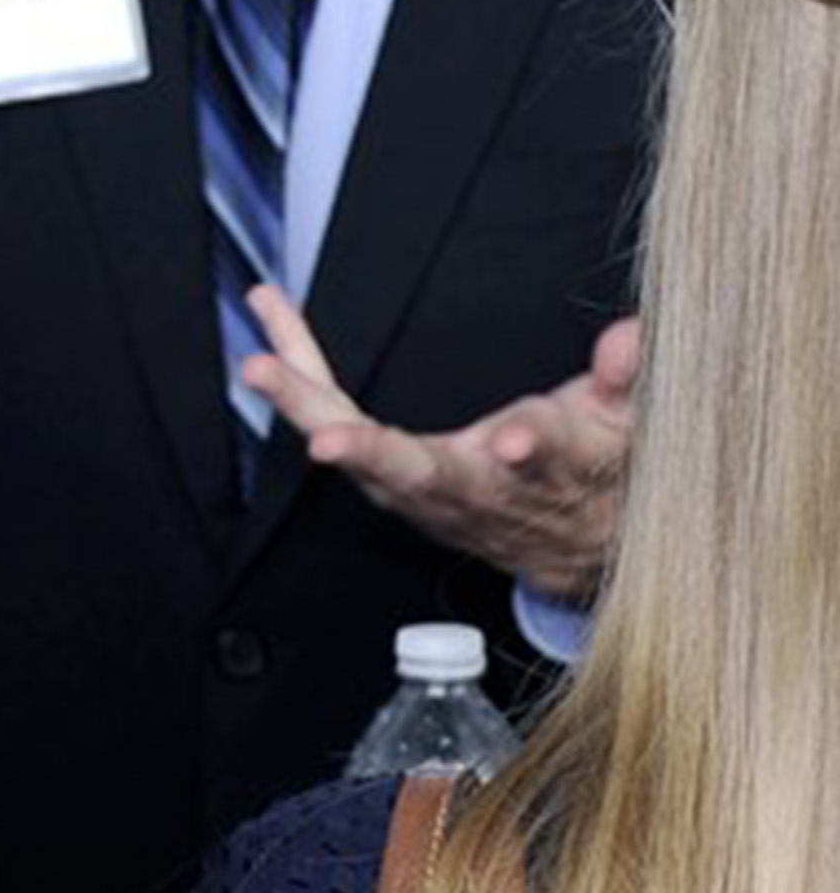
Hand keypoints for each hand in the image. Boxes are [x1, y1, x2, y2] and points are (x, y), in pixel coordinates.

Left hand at [240, 289, 637, 598]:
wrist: (582, 553)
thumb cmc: (604, 472)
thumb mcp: (633, 429)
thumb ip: (628, 384)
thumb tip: (629, 338)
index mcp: (553, 472)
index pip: (546, 460)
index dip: (534, 449)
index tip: (516, 442)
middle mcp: (480, 491)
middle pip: (422, 473)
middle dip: (371, 453)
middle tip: (325, 438)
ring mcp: (429, 494)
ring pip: (361, 455)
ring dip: (306, 408)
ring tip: (260, 365)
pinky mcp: (396, 486)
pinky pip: (340, 432)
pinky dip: (301, 392)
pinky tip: (267, 349)